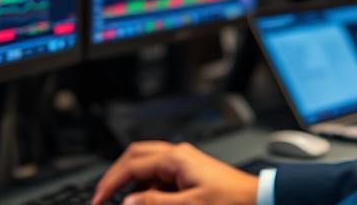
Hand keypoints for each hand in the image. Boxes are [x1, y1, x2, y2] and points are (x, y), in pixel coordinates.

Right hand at [91, 141, 258, 204]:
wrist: (258, 199)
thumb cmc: (231, 201)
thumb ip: (155, 203)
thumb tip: (127, 202)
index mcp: (176, 158)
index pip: (131, 164)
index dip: (110, 182)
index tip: (98, 199)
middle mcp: (178, 155)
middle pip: (135, 156)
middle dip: (116, 175)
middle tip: (102, 196)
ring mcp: (183, 163)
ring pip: (147, 166)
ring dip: (132, 183)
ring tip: (123, 202)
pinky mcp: (189, 174)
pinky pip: (160, 177)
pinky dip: (148, 189)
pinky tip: (145, 201)